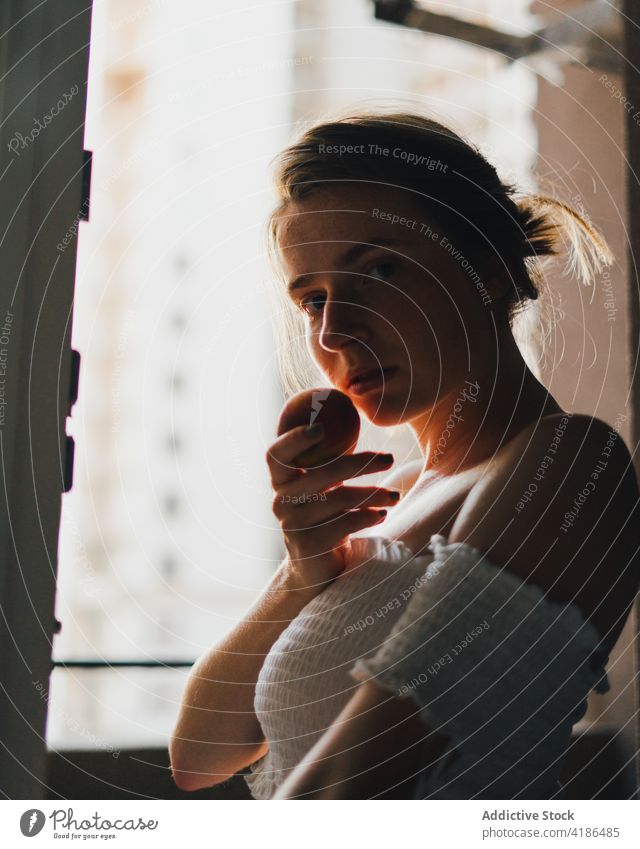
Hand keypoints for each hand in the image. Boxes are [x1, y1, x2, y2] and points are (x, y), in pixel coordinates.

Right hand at [266, 422, 396, 593]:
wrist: (313, 569)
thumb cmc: (322, 516)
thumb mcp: (320, 488)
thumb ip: (324, 460)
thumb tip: (349, 413)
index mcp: (280, 481)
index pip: (276, 455)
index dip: (295, 439)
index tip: (321, 428)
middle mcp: (281, 501)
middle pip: (323, 473)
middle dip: (362, 463)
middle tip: (389, 458)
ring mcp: (292, 525)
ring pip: (339, 499)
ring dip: (374, 493)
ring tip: (395, 496)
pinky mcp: (309, 545)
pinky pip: (345, 523)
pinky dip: (368, 516)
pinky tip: (382, 514)